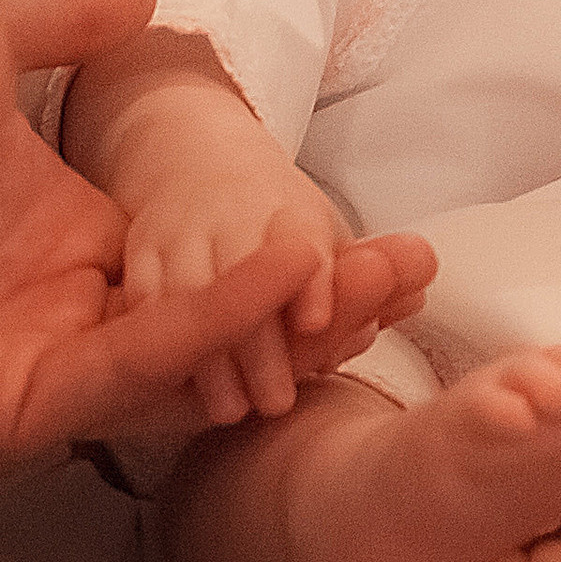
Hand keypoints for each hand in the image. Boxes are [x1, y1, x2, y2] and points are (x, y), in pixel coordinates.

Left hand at [0, 0, 372, 479]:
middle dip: (310, 308)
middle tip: (408, 272)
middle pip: (212, 330)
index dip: (283, 250)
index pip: (199, 262)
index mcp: (62, 233)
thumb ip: (67, 19)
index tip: (376, 228)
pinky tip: (265, 273)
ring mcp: (32, 364)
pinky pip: (118, 376)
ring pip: (184, 367)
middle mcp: (60, 308)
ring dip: (276, 324)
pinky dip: (195, 330)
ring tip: (368, 276)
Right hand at [116, 108, 359, 424]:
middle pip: (242, 275)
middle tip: (277, 402)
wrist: (192, 153)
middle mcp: (232, 215)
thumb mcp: (324, 230)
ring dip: (207, 354)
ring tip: (228, 409)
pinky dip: (154, 339)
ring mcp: (181, 232)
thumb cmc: (273, 215)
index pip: (300, 240)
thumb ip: (370, 270)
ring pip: (187, 292)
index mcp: (286, 210)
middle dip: (258, 341)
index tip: (317, 323)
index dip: (310, 278)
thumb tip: (420, 288)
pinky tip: (172, 384)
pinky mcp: (140, 251)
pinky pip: (141, 296)